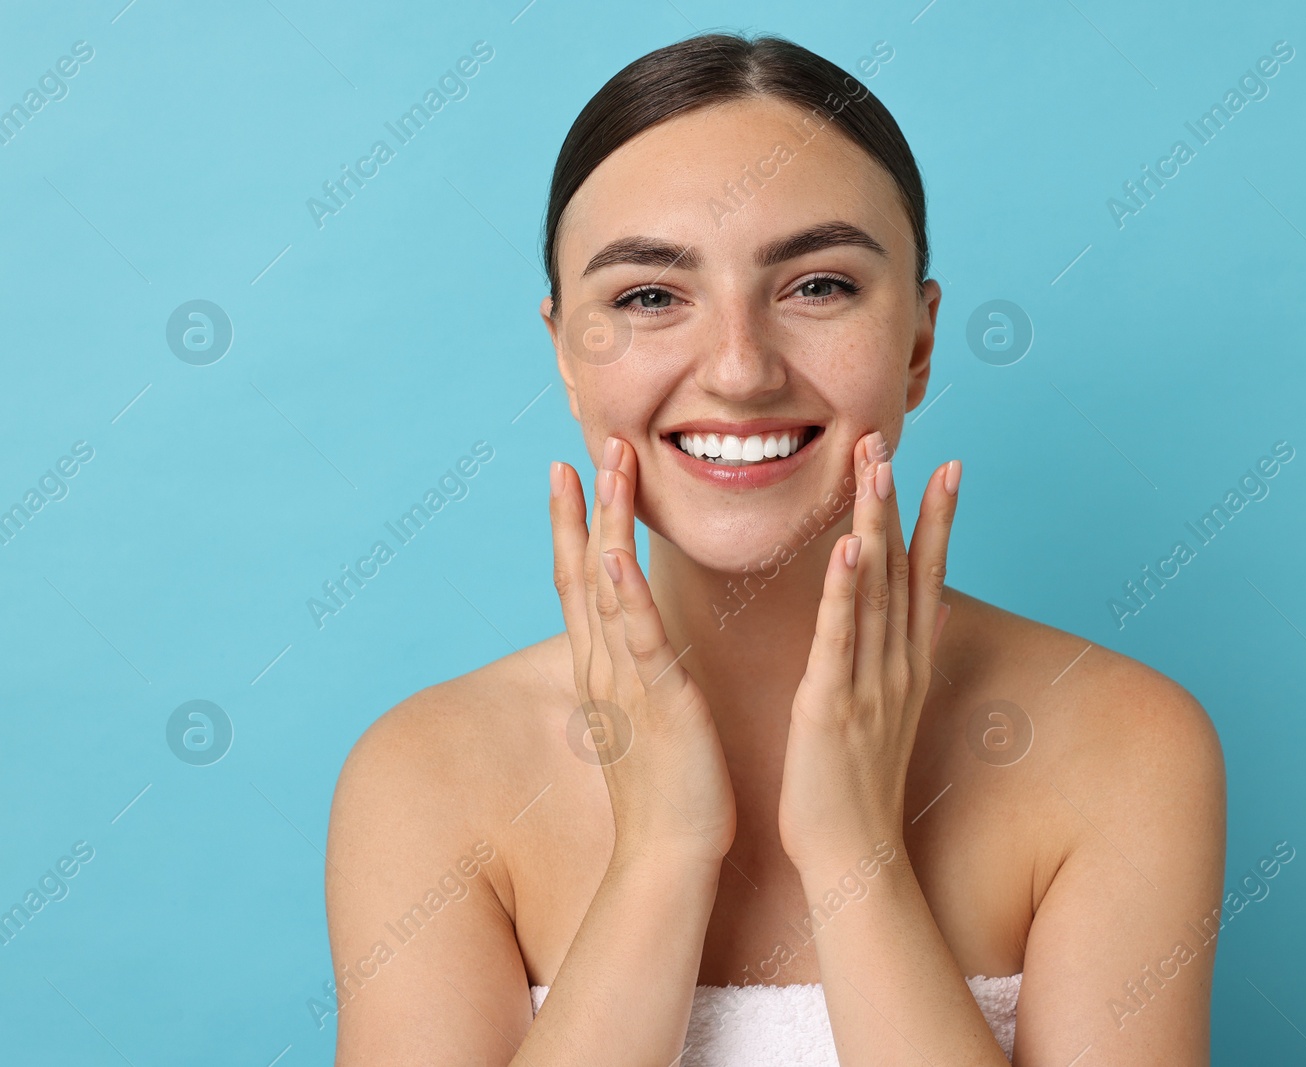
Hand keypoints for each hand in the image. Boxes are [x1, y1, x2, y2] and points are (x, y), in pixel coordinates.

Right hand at [549, 436, 736, 866]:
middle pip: (585, 569)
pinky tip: (612, 553)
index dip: (573, 524)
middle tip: (594, 442)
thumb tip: (637, 646)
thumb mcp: (647, 715)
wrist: (670, 854)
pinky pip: (636, 638)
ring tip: (608, 465)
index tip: (569, 469)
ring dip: (605, 523)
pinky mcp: (657, 700)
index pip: (582, 581)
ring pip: (607, 588)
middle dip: (588, 504)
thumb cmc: (668, 788)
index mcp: (607, 666)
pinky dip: (622, 594)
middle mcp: (604, 665)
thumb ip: (639, 673)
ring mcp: (625, 680)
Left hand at [777, 431, 958, 873]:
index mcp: (906, 664)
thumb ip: (909, 652)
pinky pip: (840, 636)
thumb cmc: (859, 786)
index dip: (937, 520)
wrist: (852, 856)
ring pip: (874, 588)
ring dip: (876, 523)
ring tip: (876, 466)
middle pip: (902, 568)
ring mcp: (869, 682)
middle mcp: (897, 664)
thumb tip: (936, 606)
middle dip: (900, 501)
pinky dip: (845, 588)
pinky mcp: (832, 704)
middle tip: (894, 439)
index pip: (925, 577)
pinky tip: (848, 545)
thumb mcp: (893, 709)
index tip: (947, 465)